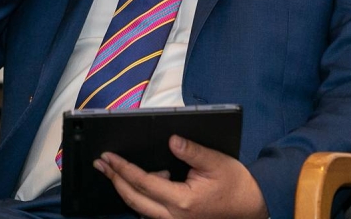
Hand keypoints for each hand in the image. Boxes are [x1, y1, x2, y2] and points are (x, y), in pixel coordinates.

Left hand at [94, 135, 268, 218]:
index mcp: (183, 200)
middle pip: (133, 200)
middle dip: (114, 179)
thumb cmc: (235, 184)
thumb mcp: (217, 161)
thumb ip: (192, 151)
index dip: (123, 169)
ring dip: (124, 188)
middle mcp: (174, 216)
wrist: (250, 208)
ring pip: (139, 208)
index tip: (108, 156)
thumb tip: (171, 140)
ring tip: (113, 169)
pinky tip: (137, 181)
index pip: (144, 182)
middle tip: (100, 163)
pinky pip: (150, 211)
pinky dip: (138, 196)